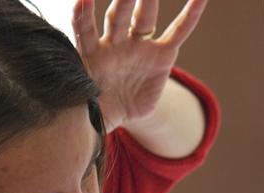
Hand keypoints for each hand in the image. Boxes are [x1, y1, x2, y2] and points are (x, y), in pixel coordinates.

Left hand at [72, 0, 206, 129]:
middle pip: (117, 16)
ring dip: (148, 0)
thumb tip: (72, 112)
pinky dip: (190, 15)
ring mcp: (138, 46)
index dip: (83, 14)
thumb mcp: (85, 107)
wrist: (118, 111)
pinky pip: (178, 32)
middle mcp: (115, 43)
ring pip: (143, 17)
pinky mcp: (162, 55)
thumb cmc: (95, 105)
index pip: (85, 28)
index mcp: (91, 52)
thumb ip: (81, 101)